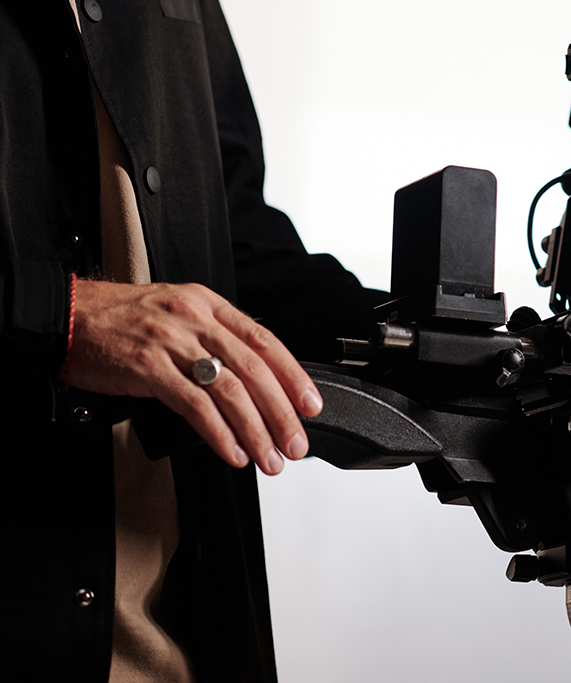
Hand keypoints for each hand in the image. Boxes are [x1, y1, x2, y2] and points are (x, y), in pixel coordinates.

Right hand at [61, 279, 323, 474]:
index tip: (310, 405)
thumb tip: (253, 380)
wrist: (67, 314)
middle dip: (281, 413)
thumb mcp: (178, 312)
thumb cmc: (121, 318)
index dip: (293, 376)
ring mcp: (172, 343)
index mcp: (209, 305)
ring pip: (230, 391)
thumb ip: (214, 338)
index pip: (266, 341)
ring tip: (268, 457)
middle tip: (295, 443)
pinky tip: (232, 451)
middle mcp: (196, 320)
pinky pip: (194, 405)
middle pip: (254, 370)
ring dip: (255, 430)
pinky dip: (218, 433)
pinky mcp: (147, 367)